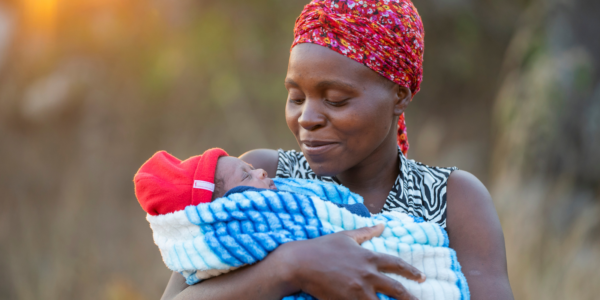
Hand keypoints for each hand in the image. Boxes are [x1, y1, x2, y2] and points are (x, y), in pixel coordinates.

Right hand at [274, 224, 424, 299]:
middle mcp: (367, 275)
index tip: (422, 277)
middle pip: (396, 289)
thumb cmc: (321, 248)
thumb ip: (366, 232)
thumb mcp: (345, 236)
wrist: (299, 263)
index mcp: (368, 258)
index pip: (396, 265)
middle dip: (410, 298)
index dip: (411, 271)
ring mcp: (357, 290)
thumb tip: (382, 225)